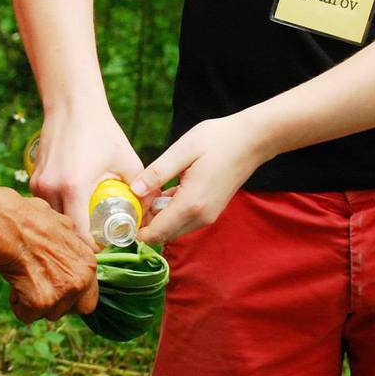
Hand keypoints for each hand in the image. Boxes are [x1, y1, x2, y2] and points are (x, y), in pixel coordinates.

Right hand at [0, 190, 98, 322]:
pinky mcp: (41, 302)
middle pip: (71, 310)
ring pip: (48, 313)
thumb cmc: (28, 220)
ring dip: (34, 302)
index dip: (71, 295)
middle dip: (55, 304)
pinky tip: (13, 284)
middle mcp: (81, 280)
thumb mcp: (62, 226)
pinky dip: (17, 304)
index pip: (89, 296)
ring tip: (22, 278)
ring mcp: (62, 292)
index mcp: (88, 263)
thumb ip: (72, 245)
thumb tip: (69, 247)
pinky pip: (27, 316)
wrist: (8, 224)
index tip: (55, 288)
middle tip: (38, 290)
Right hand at [29, 105, 146, 238]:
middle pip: (65, 231)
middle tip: (98, 239)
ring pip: (52, 219)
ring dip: (68, 225)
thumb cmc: (102, 131)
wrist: (72, 105)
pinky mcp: (34, 178)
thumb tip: (154, 213)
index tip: (106, 245)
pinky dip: (59, 210)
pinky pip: (45, 205)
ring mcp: (39, 183)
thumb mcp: (127, 160)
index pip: (80, 235)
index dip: (94, 247)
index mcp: (74, 187)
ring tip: (86, 224)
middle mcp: (51, 188)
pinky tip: (74, 206)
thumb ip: (142, 188)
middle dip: (80, 239)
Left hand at [137, 110, 269, 245]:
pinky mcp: (211, 211)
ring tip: (145, 193)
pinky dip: (170, 213)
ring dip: (157, 218)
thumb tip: (134, 191)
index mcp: (191, 204)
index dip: (136, 230)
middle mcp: (201, 217)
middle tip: (131, 201)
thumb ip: (157, 172)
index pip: (156, 233)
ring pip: (174, 229)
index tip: (122, 215)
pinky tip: (163, 192)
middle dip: (145, 224)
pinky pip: (184, 220)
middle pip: (164, 235)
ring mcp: (208, 216)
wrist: (252, 140)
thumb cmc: (218, 140)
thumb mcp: (182, 150)